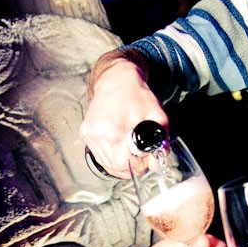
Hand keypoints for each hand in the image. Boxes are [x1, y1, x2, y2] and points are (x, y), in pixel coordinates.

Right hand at [80, 50, 167, 178]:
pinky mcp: (85, 133)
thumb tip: (161, 158)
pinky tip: (121, 148)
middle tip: (143, 157)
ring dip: (121, 163)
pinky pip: (100, 155)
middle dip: (132, 167)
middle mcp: (97, 133)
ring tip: (133, 152)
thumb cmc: (137, 94)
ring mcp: (89, 134)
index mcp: (114, 129)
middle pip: (115, 167)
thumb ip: (161, 139)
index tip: (148, 160)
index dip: (140, 166)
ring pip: (106, 164)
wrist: (116, 79)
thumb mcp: (157, 114)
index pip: (125, 164)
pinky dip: (112, 156)